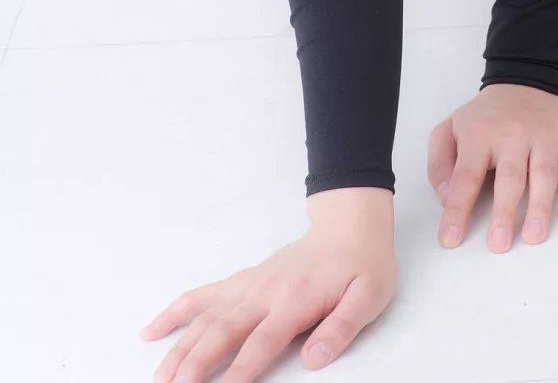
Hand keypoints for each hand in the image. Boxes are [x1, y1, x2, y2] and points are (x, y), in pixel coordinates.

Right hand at [140, 188, 395, 380]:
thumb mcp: (369, 296)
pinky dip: (176, 312)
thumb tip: (315, 358)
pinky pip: (203, 296)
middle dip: (196, 364)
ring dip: (180, 348)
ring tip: (158, 377)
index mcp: (296, 301)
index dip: (240, 371)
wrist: (349, 225)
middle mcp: (265, 292)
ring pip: (206, 318)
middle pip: (223, 331)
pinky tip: (152, 330)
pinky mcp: (242, 281)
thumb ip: (342, 327)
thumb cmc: (362, 265)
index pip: (262, 342)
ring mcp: (249, 285)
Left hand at [427, 84, 557, 251]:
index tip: (450, 239)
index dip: (457, 209)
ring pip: (544, 174)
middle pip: (509, 177)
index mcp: (480, 134)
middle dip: (504, 212)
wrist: (528, 76)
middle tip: (498, 245)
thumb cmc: (487, 115)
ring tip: (534, 236)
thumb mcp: (451, 127)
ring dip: (540, 206)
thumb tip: (447, 198)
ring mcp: (546, 137)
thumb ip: (439, 162)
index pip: (466, 175)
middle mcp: (514, 135)